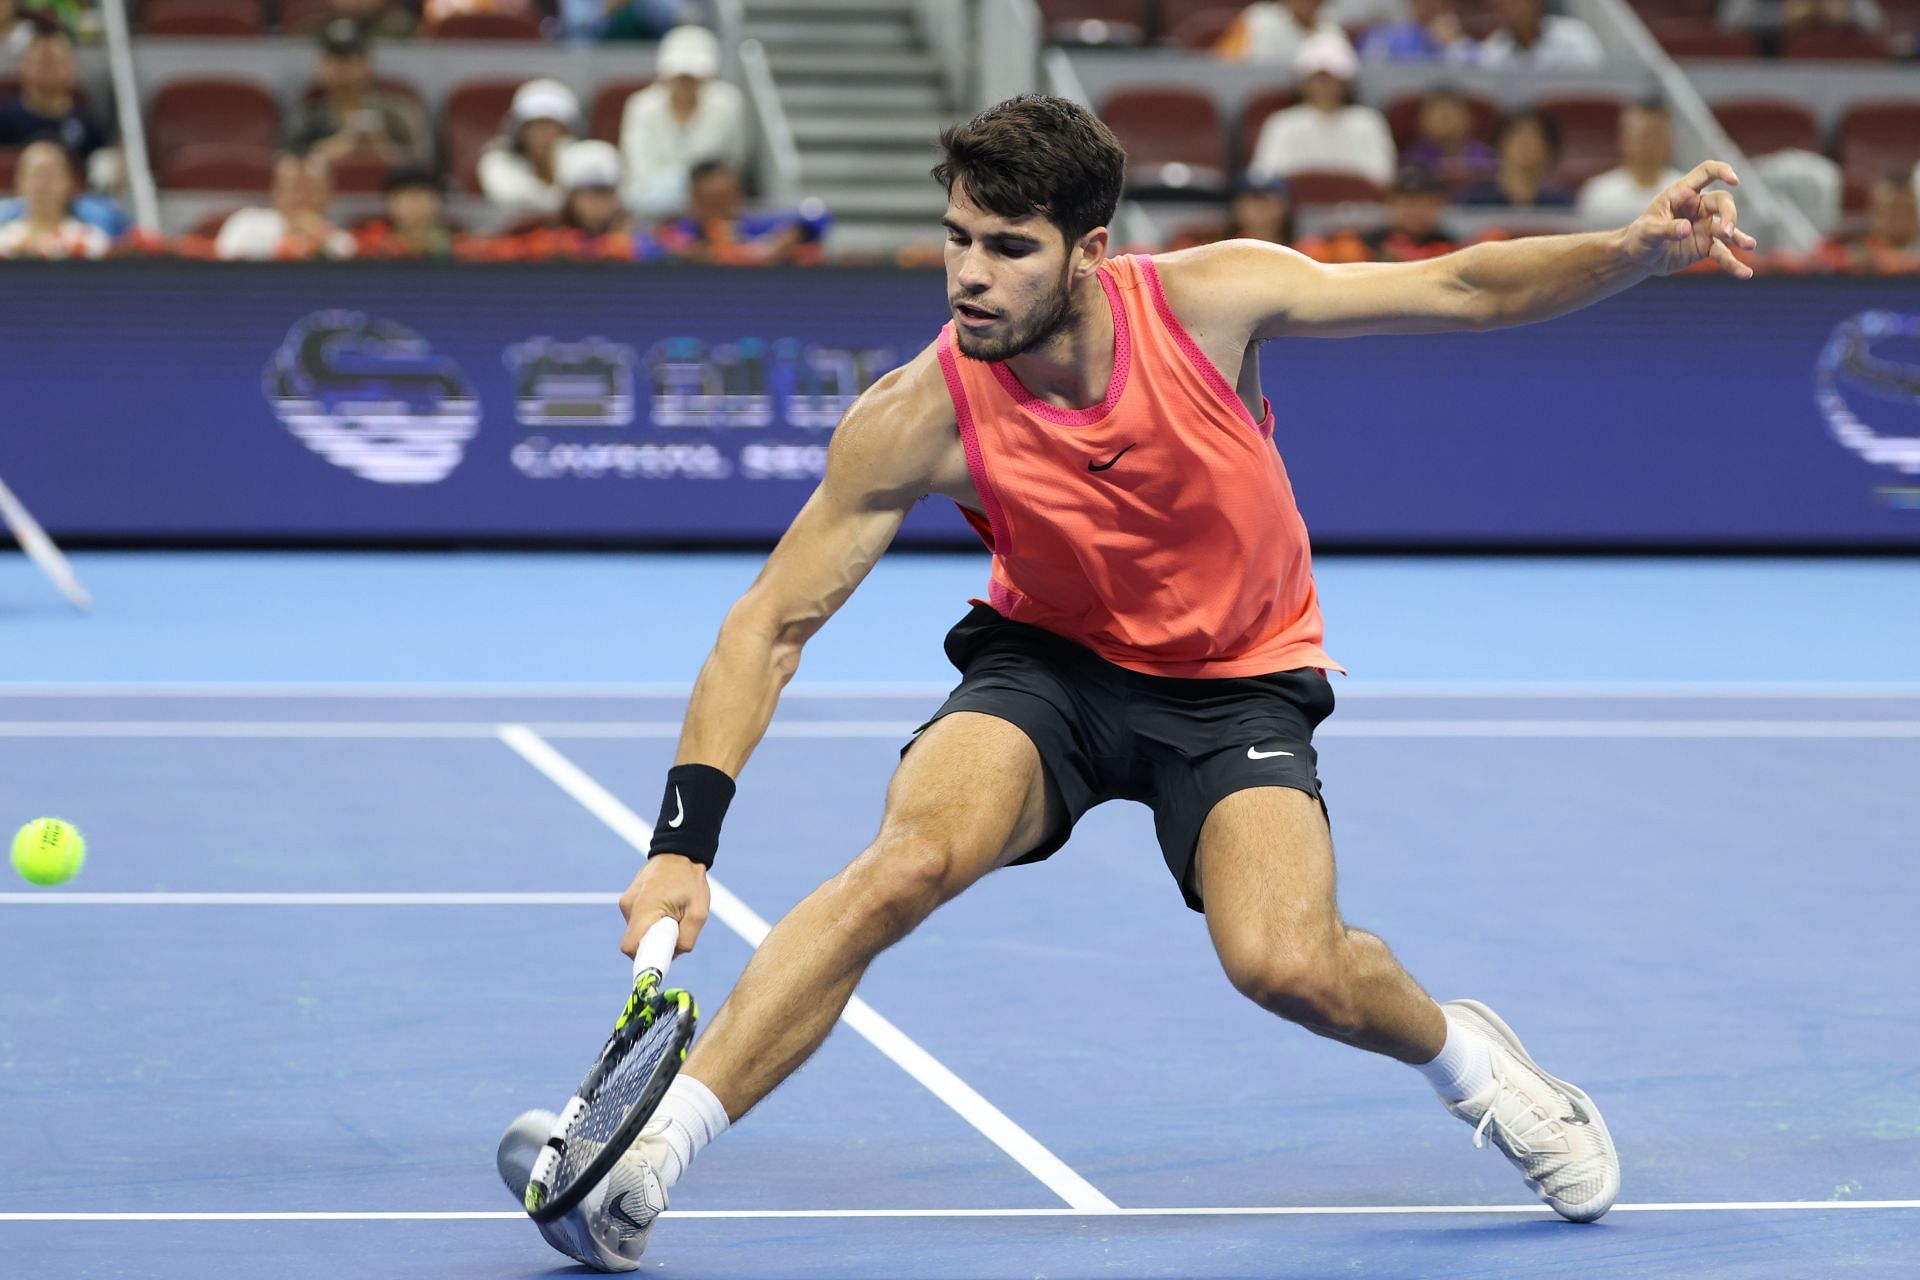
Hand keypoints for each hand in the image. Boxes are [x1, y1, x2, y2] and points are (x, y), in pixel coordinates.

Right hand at [618, 854, 710, 958]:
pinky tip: (667, 906)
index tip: (663, 955)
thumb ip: (687, 940)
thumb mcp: (699, 913)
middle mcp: (629, 906)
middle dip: (655, 943)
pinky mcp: (630, 897)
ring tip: (674, 913)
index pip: (630, 948)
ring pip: (639, 930)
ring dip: (655, 930)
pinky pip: (640, 919)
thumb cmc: (690, 880)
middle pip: (636, 941)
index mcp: (643, 909)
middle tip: (676, 930)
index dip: (645, 957)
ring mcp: (628, 901)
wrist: (681, 850)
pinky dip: (653, 920)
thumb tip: (674, 954)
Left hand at [1624, 161, 1758, 279]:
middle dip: (1729, 215)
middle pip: (1723, 202)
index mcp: (1682, 194)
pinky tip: (1745, 273)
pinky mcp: (1706, 247)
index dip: (1722, 171)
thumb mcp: (1647, 231)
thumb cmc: (1639, 237)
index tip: (1734, 180)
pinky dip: (1733, 264)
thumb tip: (1686, 228)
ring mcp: (1705, 227)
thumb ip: (1666, 228)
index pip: (1706, 172)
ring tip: (1748, 245)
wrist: (1638, 259)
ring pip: (1728, 228)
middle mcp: (1698, 207)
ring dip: (1738, 236)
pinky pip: (1723, 254)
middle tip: (1726, 233)